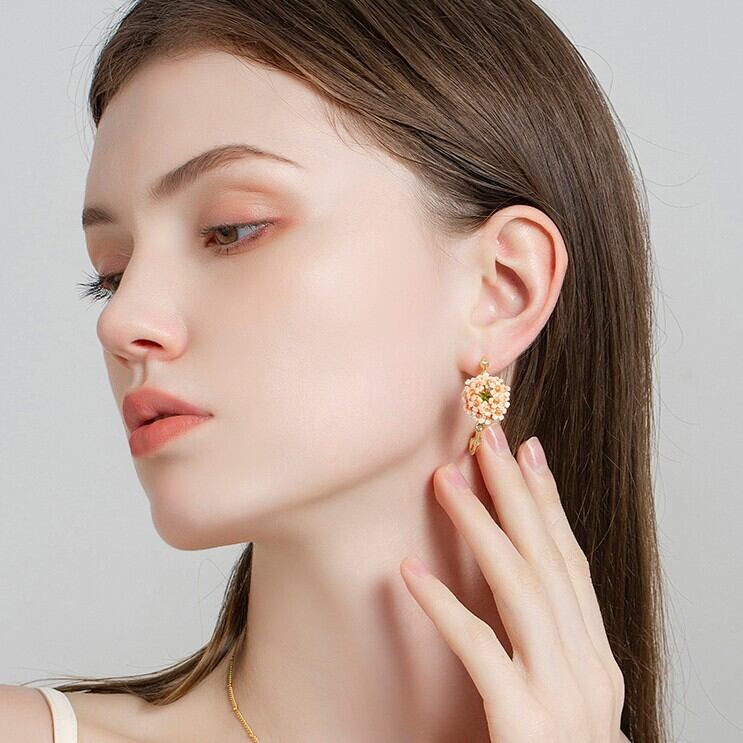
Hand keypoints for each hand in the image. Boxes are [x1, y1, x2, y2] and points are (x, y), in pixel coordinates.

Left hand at [399, 425, 628, 742]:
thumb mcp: (560, 697)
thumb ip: (544, 646)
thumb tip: (514, 591)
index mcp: (597, 659)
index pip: (571, 564)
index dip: (550, 504)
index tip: (528, 451)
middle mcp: (589, 669)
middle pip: (548, 560)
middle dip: (516, 493)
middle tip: (487, 437)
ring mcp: (563, 696)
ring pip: (520, 589)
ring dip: (481, 527)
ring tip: (446, 480)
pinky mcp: (527, 726)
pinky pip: (480, 651)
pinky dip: (444, 606)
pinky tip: (409, 572)